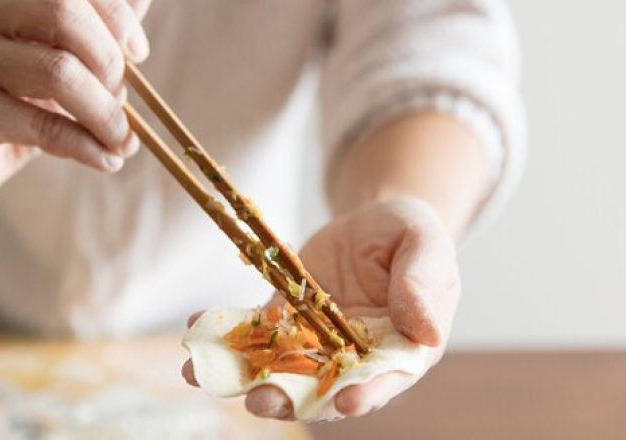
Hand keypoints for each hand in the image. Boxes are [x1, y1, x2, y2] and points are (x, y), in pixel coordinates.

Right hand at [0, 0, 153, 202]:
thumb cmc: (9, 104)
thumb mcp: (56, 62)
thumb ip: (97, 27)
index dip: (115, 11)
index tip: (139, 54)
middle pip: (63, 11)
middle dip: (110, 61)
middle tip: (125, 102)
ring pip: (57, 71)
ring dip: (105, 113)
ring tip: (123, 142)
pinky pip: (40, 124)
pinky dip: (84, 145)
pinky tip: (105, 159)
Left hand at [182, 196, 460, 419]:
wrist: (373, 221)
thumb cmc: (410, 235)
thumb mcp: (425, 246)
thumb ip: (423, 285)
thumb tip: (428, 332)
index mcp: (399, 349)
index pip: (383, 380)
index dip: (364, 394)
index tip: (342, 403)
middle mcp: (354, 356)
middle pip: (322, 387)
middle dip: (289, 397)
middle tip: (258, 401)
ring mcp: (317, 341)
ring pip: (280, 366)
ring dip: (243, 374)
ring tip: (204, 374)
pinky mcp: (287, 317)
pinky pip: (256, 329)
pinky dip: (226, 333)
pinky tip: (197, 329)